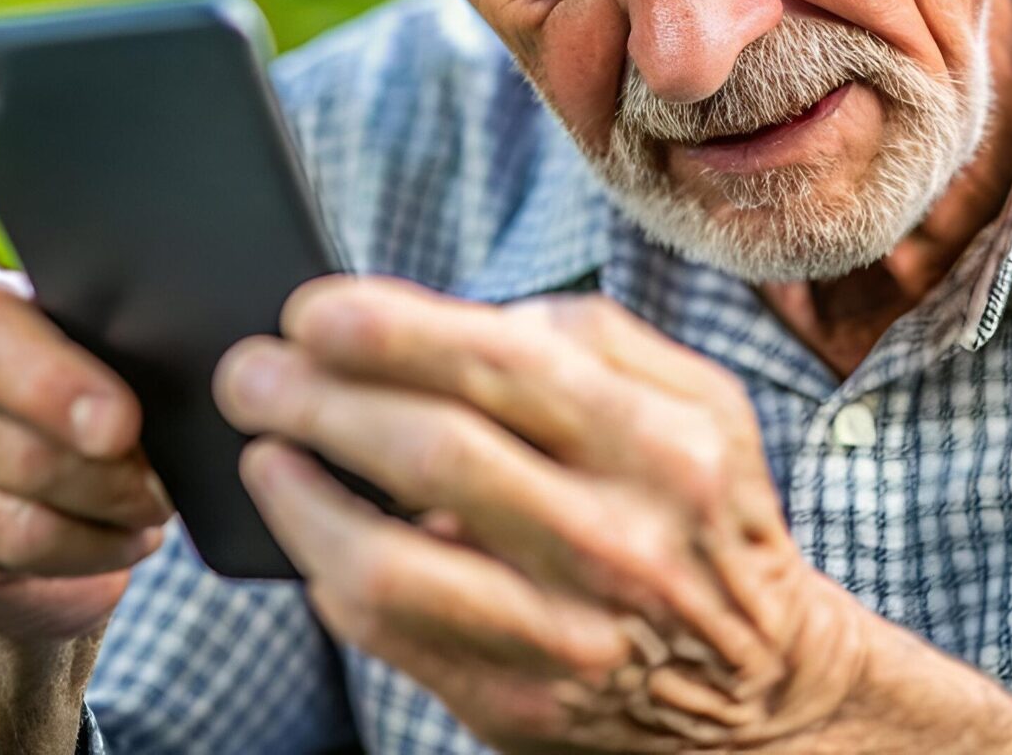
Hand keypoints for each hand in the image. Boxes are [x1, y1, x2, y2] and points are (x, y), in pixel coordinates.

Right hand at [0, 260, 173, 647]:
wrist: (31, 446)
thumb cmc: (82, 370)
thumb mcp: (95, 337)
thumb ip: (112, 345)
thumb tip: (181, 384)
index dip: (52, 385)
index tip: (121, 425)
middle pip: (18, 452)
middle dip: (112, 481)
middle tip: (166, 487)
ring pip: (20, 526)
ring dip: (103, 529)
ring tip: (148, 514)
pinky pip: (13, 567)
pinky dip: (83, 562)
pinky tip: (116, 542)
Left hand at [215, 276, 1011, 754]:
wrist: (760, 687)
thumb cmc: (698, 513)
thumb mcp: (699, 402)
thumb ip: (595, 337)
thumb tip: (468, 315)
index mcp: (667, 447)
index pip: (506, 367)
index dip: (392, 331)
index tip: (311, 309)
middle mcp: (620, 543)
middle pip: (434, 454)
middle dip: (318, 400)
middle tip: (251, 370)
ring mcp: (564, 637)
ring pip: (392, 565)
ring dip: (302, 497)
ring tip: (263, 450)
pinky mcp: (516, 703)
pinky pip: (389, 634)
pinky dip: (328, 571)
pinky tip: (310, 525)